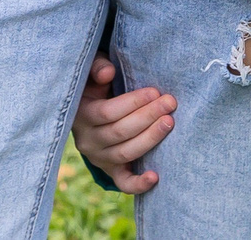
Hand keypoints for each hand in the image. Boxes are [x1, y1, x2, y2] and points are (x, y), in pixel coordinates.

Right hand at [71, 57, 172, 194]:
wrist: (89, 110)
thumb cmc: (95, 86)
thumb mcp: (91, 74)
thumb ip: (97, 67)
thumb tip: (108, 72)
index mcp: (81, 114)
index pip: (108, 112)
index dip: (132, 102)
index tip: (155, 92)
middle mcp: (87, 140)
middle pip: (120, 132)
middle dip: (148, 116)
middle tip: (170, 103)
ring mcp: (98, 158)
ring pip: (125, 153)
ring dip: (150, 138)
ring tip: (170, 122)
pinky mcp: (110, 171)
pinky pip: (123, 182)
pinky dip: (139, 183)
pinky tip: (156, 176)